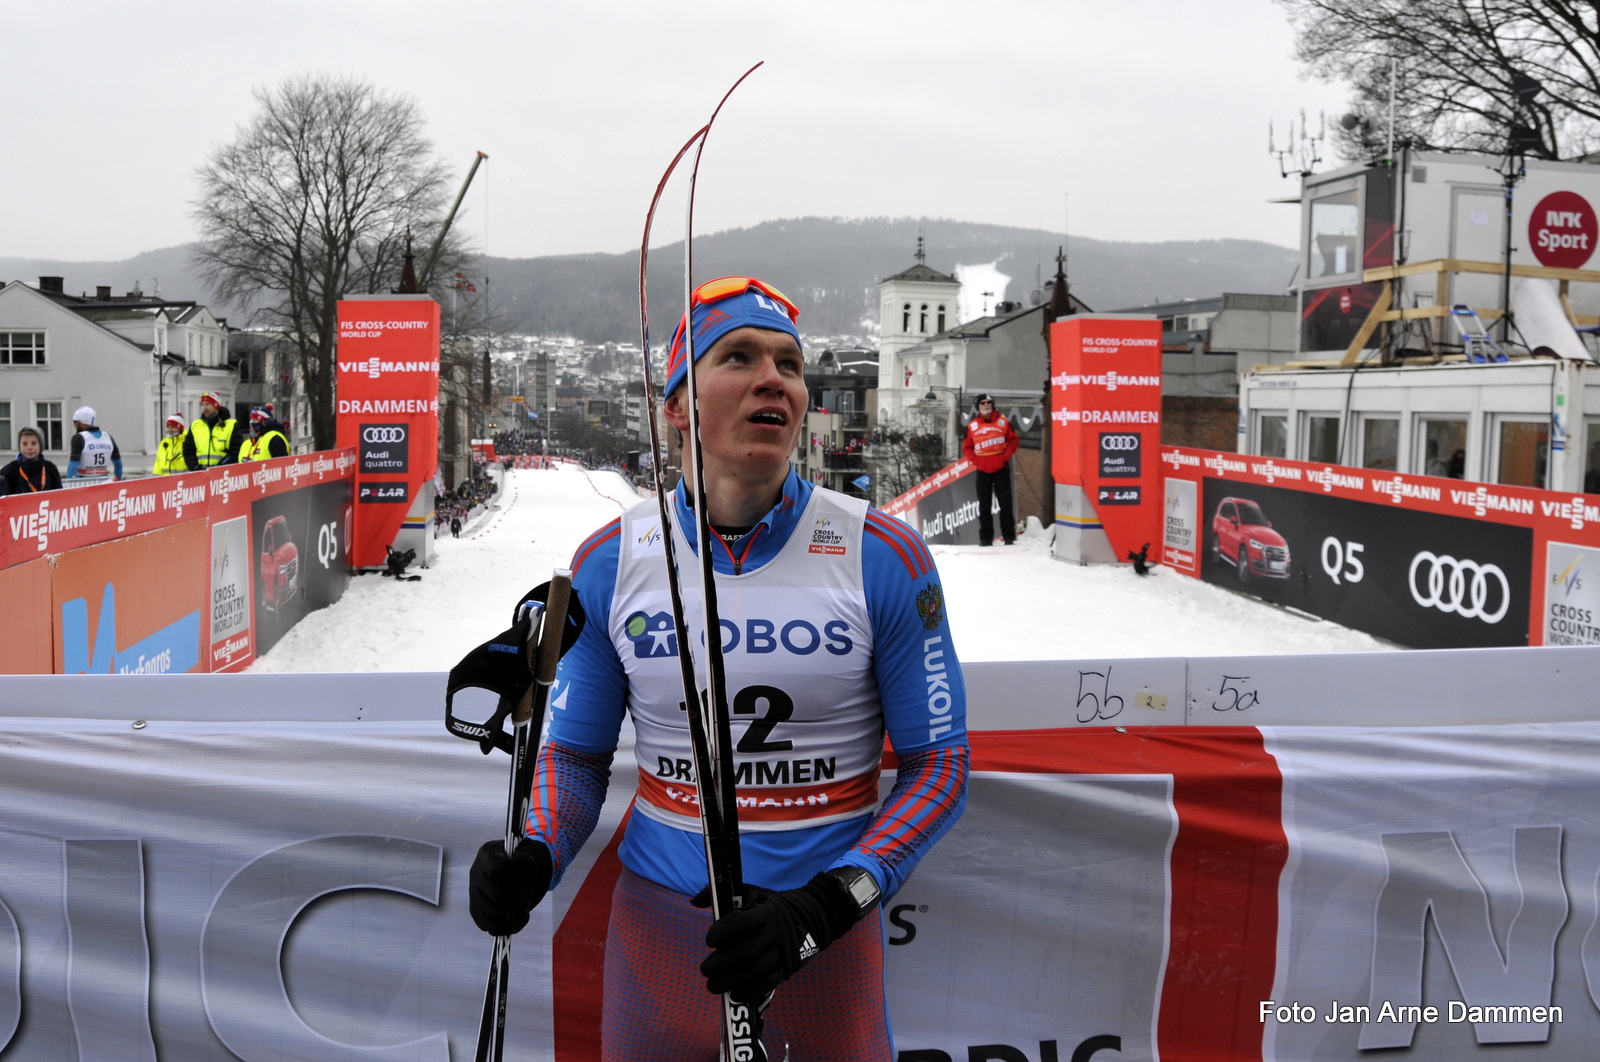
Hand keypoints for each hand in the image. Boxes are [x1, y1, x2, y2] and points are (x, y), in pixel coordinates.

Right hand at [468, 839, 551, 934]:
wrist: (520, 867)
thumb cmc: (525, 861)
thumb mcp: (529, 854)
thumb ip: (526, 861)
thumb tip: (524, 867)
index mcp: (487, 854)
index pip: (496, 871)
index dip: (517, 878)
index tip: (533, 877)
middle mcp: (476, 873)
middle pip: (496, 895)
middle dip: (519, 897)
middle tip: (531, 892)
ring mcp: (474, 892)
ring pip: (491, 912)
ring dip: (515, 912)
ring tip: (526, 906)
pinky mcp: (476, 909)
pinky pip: (488, 925)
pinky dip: (508, 926)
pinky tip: (521, 919)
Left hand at [697, 874, 861, 1002]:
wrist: (811, 917)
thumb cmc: (770, 905)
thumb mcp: (750, 892)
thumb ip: (720, 894)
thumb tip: (695, 902)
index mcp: (764, 911)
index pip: (741, 922)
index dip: (722, 932)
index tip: (709, 940)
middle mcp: (775, 932)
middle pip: (746, 952)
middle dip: (720, 964)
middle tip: (705, 969)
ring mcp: (783, 952)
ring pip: (755, 972)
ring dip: (729, 982)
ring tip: (712, 985)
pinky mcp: (787, 969)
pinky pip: (767, 984)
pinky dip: (749, 992)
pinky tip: (734, 994)